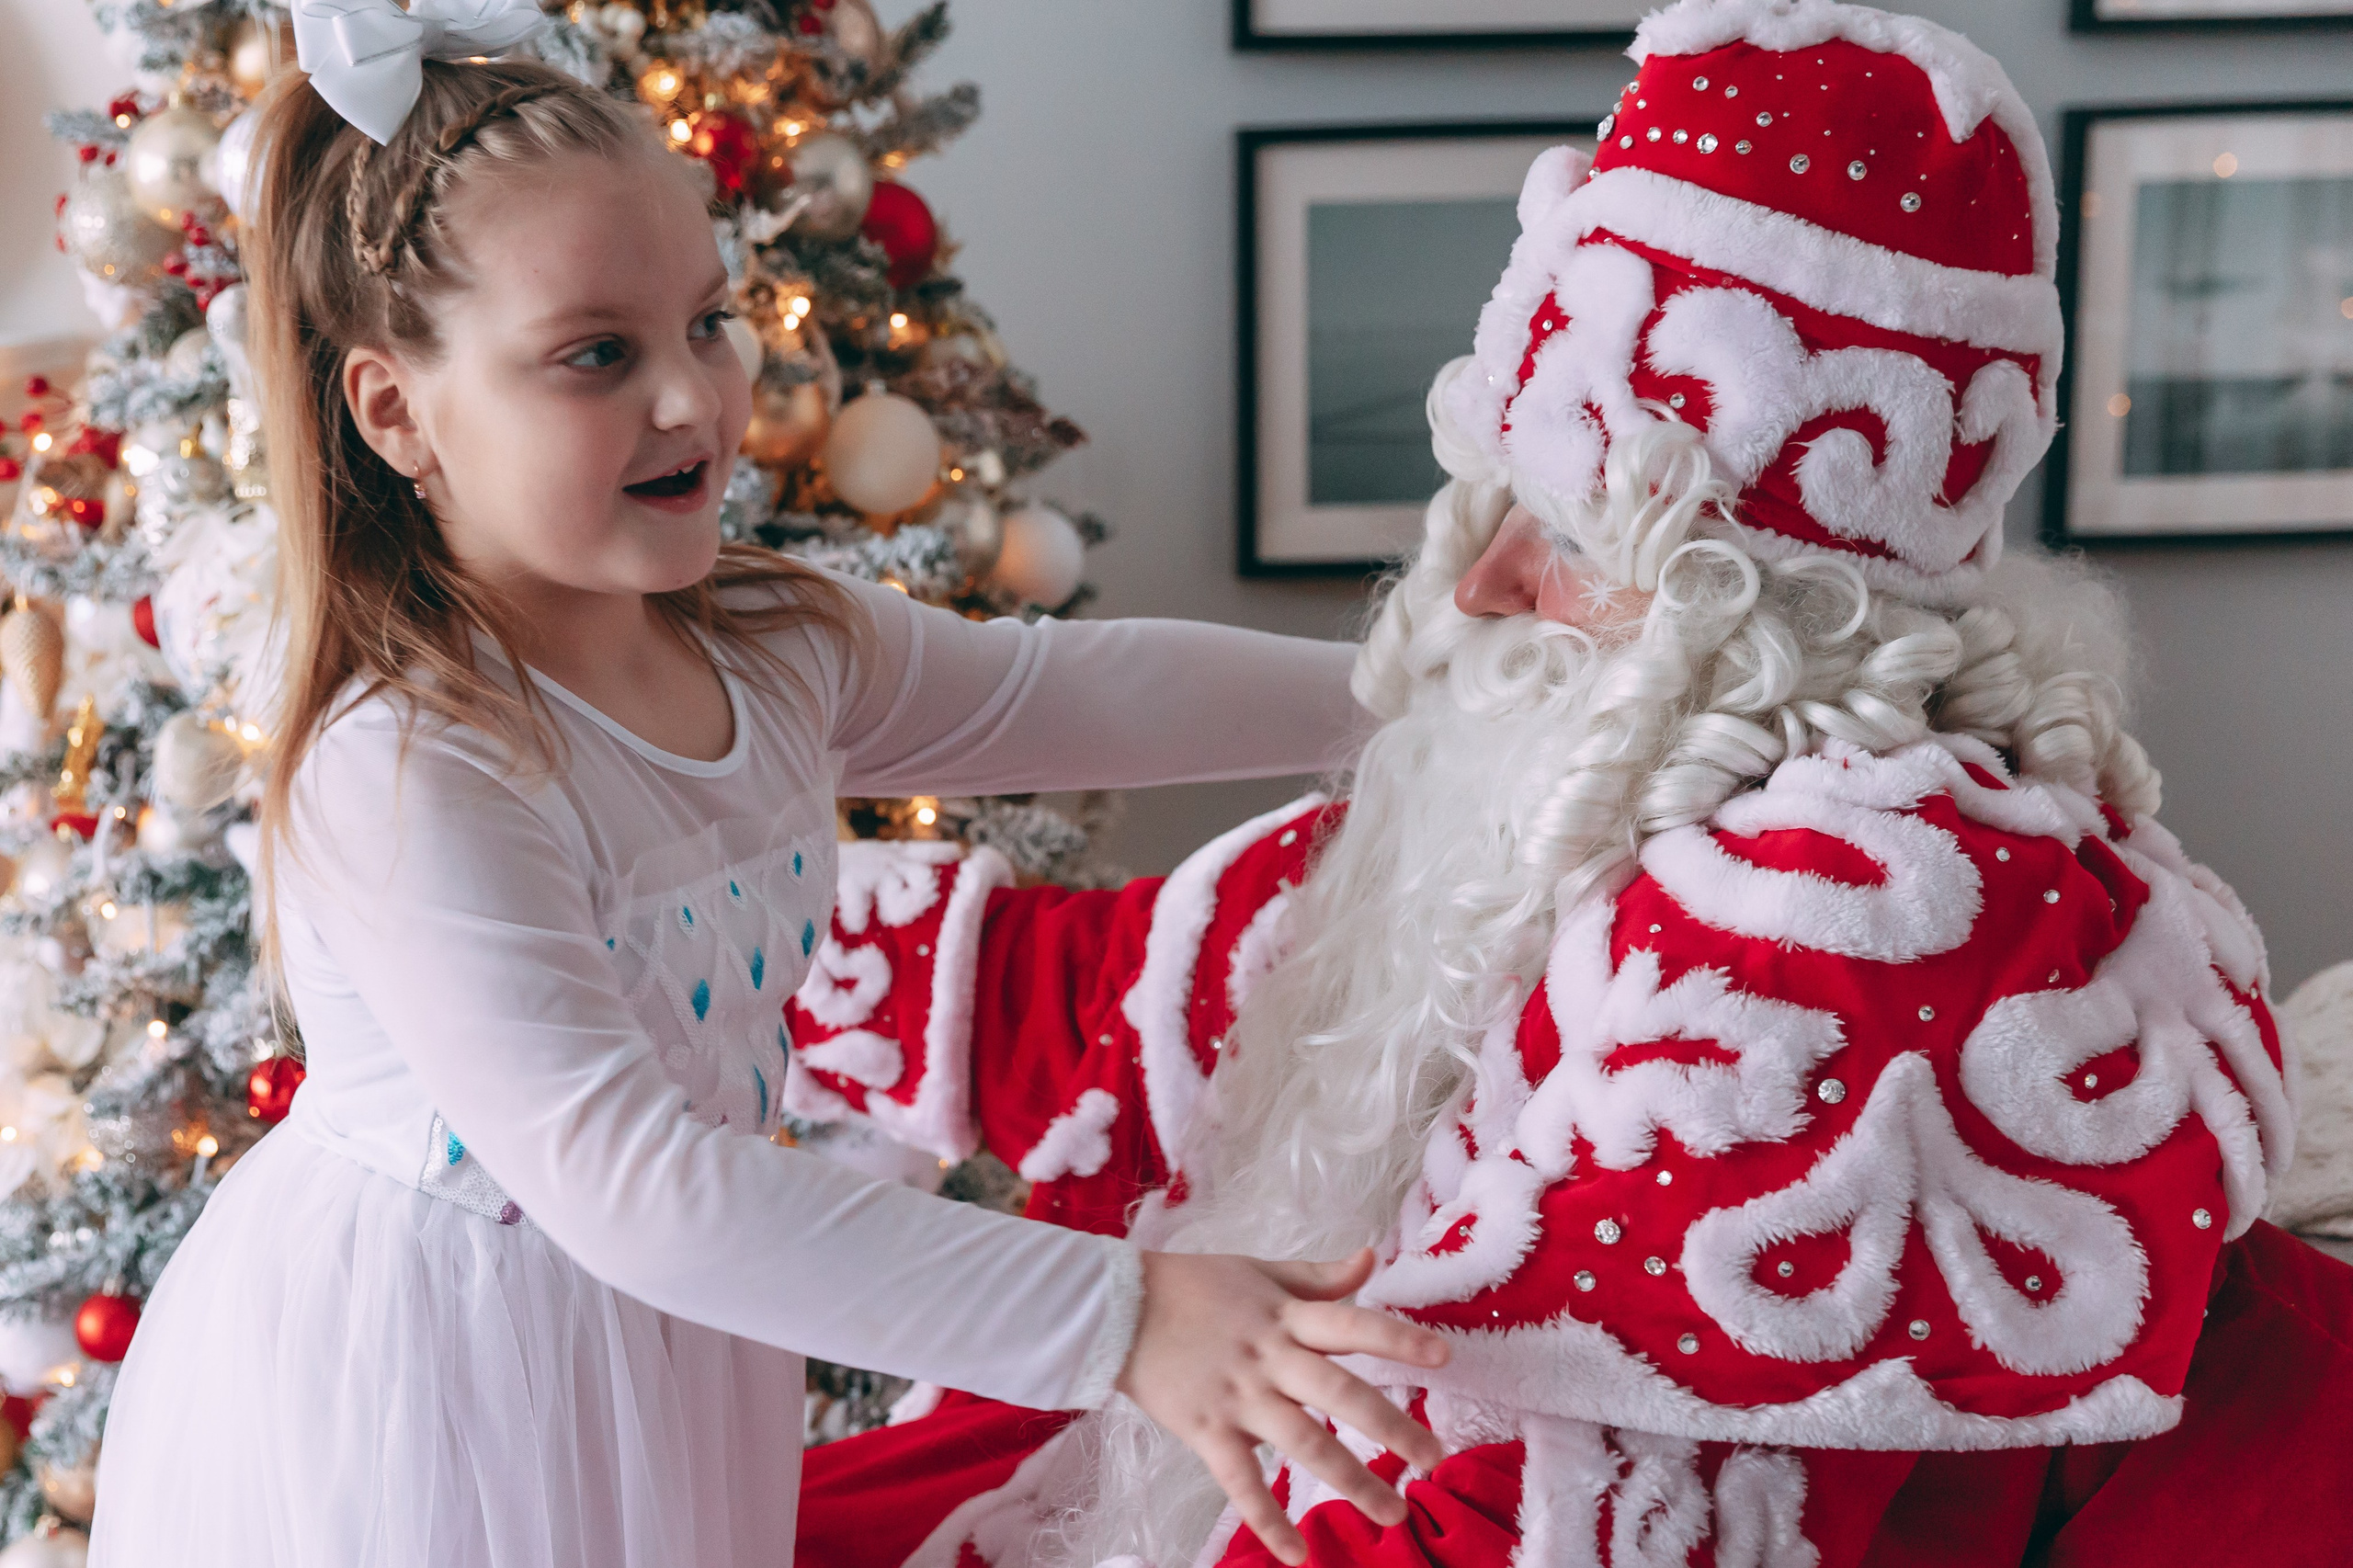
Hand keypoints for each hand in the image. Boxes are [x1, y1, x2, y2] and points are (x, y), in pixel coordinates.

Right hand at [1115, 1247, 1449, 1566]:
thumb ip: (1319, 1277)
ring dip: (1352, 1480)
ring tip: (1393, 1512)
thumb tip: (1370, 1258)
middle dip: (1393, 1427)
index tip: (1444, 1358)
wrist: (1119, 1307)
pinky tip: (1297, 1556)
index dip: (1398, 1339)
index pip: (1353, 1324)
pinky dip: (1267, 1520)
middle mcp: (1270, 1358)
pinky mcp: (1206, 1431)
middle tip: (1436, 1458)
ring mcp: (1239, 1397)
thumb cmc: (1194, 1286)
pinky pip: (1240, 1482)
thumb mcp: (1260, 1271)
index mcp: (1286, 1316)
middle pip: (1340, 1393)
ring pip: (1304, 1443)